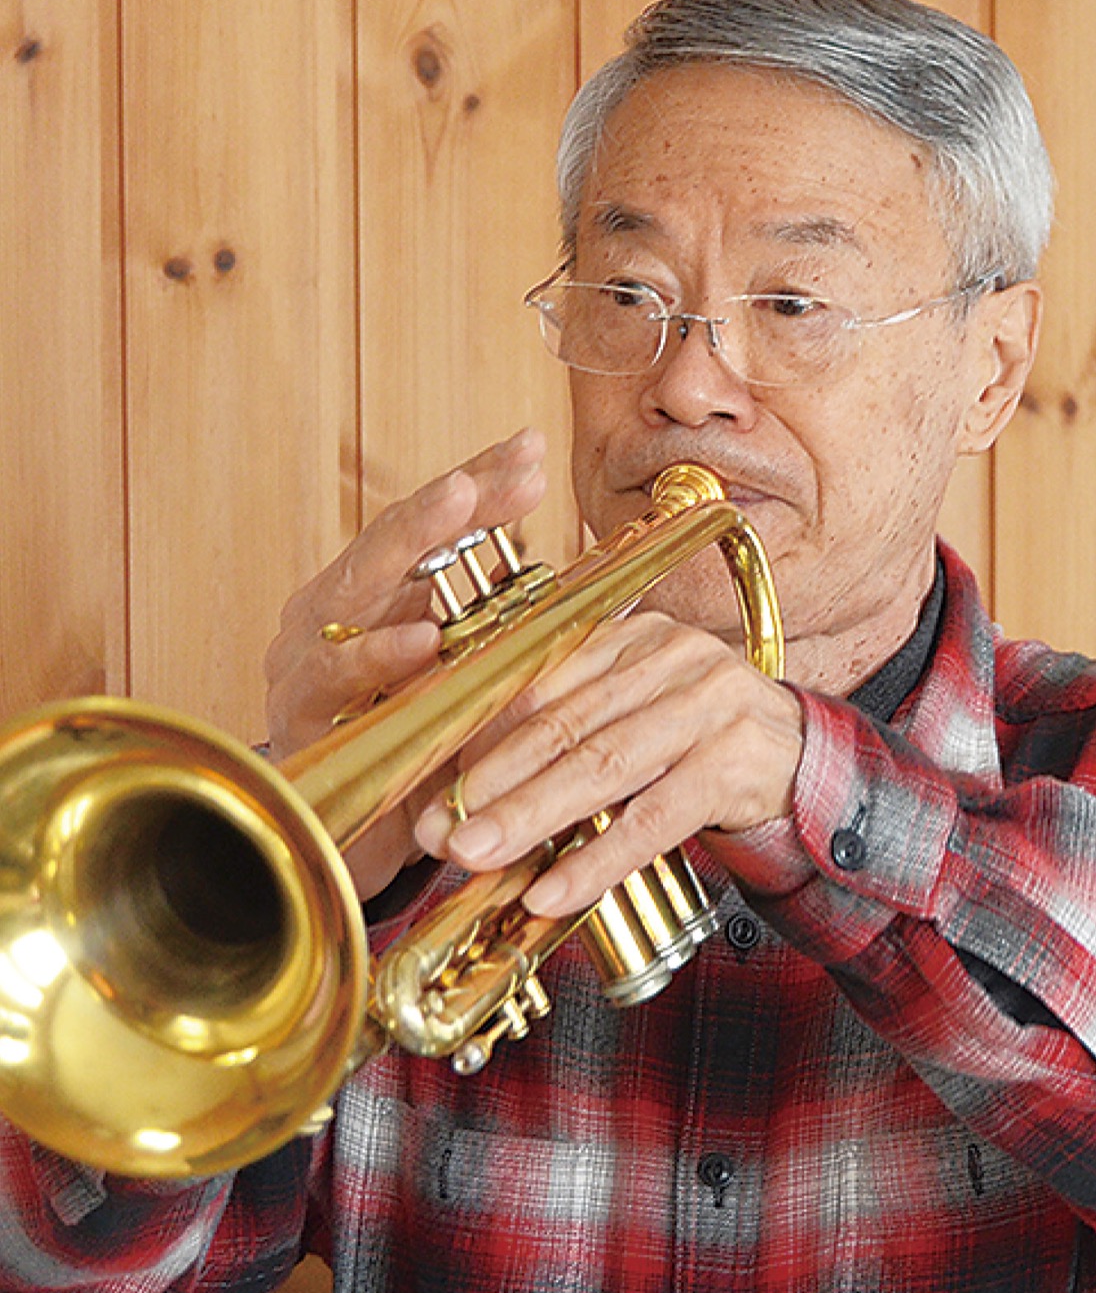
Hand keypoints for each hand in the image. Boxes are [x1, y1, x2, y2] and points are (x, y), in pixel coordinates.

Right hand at [264, 428, 546, 898]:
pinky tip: (420, 640)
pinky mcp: (300, 712)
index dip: (483, 485)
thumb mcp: (469, 682)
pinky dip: (377, 655)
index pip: (432, 526)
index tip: (534, 450)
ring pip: (358, 584)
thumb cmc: (413, 751)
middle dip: (454, 496)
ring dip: (412, 543)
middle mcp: (334, 611)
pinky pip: (336, 676)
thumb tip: (599, 579)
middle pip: (395, 536)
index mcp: (376, 596)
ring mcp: (309, 656)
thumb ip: (508, 630)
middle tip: (506, 461)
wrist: (354, 842)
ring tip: (459, 501)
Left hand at [412, 610, 803, 915]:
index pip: (544, 682)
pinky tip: (554, 891)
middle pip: (565, 725)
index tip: (434, 782)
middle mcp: (672, 658)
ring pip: (603, 767)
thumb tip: (473, 785)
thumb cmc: (707, 749)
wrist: (814, 767)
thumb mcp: (639, 722)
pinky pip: (654, 819)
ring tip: (477, 855)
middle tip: (439, 828)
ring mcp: (710, 706)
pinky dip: (598, 859)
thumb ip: (573, 732)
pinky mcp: (735, 763)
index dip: (482, 735)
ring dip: (531, 817)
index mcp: (635, 637)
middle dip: (492, 782)